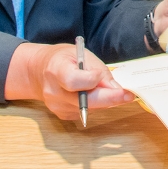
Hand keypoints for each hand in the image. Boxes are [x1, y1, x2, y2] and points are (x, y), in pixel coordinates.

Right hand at [4, 42, 133, 120]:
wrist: (39, 71)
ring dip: (105, 100)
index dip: (91, 80)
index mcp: (56, 70)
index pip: (73, 81)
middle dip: (109, 98)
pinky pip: (87, 111)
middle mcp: (54, 92)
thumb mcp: (80, 53)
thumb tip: (115, 87)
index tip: (104, 77)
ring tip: (112, 90)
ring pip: (89, 108)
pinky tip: (95, 94)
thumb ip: (98, 69)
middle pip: (85, 101)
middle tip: (128, 95)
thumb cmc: (62, 59)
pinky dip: (96, 104)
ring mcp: (57, 106)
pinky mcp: (63, 115)